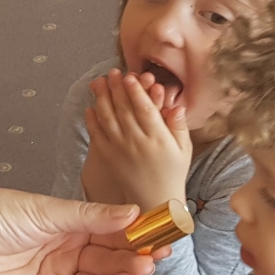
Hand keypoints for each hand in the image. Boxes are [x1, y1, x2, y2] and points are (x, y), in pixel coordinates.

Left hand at [0, 180, 155, 274]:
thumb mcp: (47, 210)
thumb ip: (91, 217)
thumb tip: (134, 213)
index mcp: (74, 225)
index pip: (117, 235)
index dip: (139, 240)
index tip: (160, 241)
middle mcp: (70, 252)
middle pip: (112, 264)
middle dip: (132, 265)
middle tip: (145, 263)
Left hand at [81, 69, 191, 210]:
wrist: (154, 201)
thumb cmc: (172, 173)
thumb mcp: (184, 150)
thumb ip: (179, 127)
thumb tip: (177, 106)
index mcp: (158, 139)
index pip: (145, 110)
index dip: (136, 92)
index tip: (131, 77)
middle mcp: (137, 143)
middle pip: (123, 110)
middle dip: (116, 88)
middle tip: (112, 73)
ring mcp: (120, 150)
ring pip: (108, 119)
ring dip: (101, 99)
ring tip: (99, 83)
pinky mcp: (108, 157)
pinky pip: (97, 135)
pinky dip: (92, 120)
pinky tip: (90, 107)